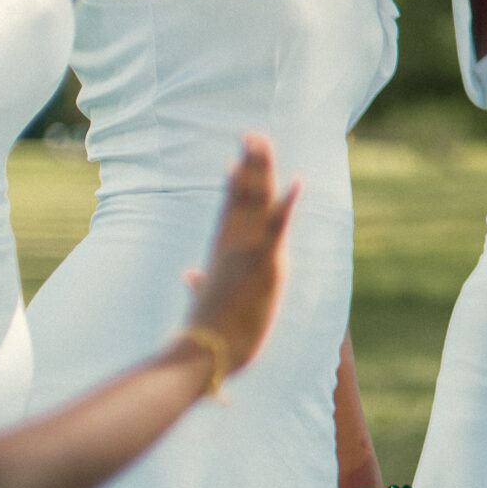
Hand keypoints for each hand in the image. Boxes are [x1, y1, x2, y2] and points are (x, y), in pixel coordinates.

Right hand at [181, 134, 300, 378]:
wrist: (202, 352)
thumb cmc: (203, 336)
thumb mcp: (202, 304)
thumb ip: (198, 285)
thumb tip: (189, 275)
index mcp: (220, 256)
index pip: (228, 214)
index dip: (234, 188)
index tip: (236, 164)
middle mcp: (232, 247)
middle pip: (242, 197)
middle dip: (249, 165)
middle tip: (252, 135)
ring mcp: (247, 252)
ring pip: (256, 201)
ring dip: (261, 169)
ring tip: (262, 141)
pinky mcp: (264, 264)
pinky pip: (278, 226)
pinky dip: (287, 203)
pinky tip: (297, 181)